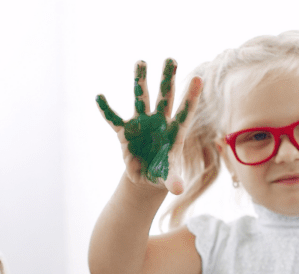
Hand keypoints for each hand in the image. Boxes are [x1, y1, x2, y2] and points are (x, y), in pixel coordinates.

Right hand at [96, 59, 201, 193]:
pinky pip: (114, 119)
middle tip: (171, 59)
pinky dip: (106, 109)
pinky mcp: (125, 132)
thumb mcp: (167, 178)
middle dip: (168, 79)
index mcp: (174, 132)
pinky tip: (99, 97)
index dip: (191, 97)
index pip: (185, 112)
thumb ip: (172, 180)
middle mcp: (159, 122)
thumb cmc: (162, 174)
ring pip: (141, 98)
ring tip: (141, 61)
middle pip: (165, 97)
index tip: (199, 78)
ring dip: (140, 81)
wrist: (146, 177)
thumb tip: (178, 190)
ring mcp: (141, 124)